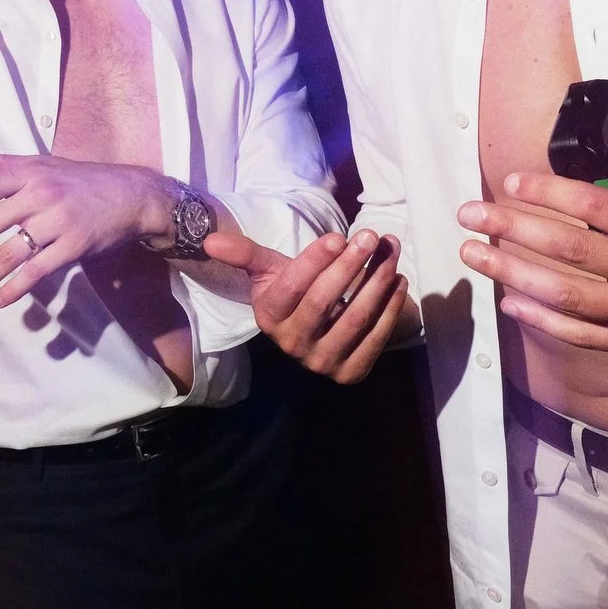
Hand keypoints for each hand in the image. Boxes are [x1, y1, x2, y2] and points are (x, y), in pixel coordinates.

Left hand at [0, 149, 174, 309]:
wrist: (133, 194)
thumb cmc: (83, 180)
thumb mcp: (43, 165)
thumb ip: (2, 164)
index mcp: (29, 174)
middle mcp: (40, 195)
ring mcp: (57, 221)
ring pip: (10, 253)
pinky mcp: (74, 245)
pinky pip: (39, 270)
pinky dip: (17, 288)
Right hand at [206, 228, 407, 383]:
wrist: (323, 327)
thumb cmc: (296, 290)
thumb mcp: (270, 270)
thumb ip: (245, 253)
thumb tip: (210, 239)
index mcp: (269, 317)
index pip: (291, 289)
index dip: (315, 262)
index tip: (338, 237)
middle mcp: (292, 345)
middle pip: (323, 303)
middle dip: (350, 266)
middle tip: (371, 236)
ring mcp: (322, 363)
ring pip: (355, 318)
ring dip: (377, 281)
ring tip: (390, 251)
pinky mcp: (351, 372)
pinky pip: (376, 338)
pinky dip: (391, 307)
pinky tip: (398, 280)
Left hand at [457, 119, 607, 357]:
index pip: (596, 209)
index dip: (549, 193)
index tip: (510, 181)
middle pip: (570, 254)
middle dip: (511, 232)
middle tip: (470, 216)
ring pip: (569, 298)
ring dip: (514, 276)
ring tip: (474, 256)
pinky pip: (586, 335)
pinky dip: (544, 319)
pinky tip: (512, 300)